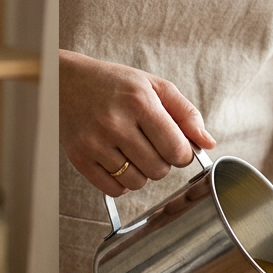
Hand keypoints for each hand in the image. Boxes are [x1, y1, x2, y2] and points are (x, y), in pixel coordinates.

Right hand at [59, 50, 215, 196]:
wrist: (64, 82)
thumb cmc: (114, 84)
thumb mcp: (154, 86)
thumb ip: (185, 113)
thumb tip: (208, 143)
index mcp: (139, 102)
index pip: (177, 149)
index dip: (182, 153)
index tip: (175, 146)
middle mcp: (115, 123)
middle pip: (159, 170)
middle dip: (162, 162)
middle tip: (150, 145)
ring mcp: (94, 142)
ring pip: (137, 183)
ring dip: (141, 173)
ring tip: (132, 152)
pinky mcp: (79, 158)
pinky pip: (113, 189)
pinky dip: (121, 182)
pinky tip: (117, 162)